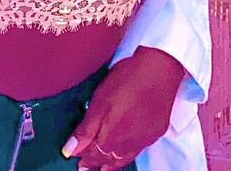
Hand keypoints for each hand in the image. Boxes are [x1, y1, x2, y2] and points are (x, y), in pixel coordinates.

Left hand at [60, 47, 185, 168]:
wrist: (160, 69)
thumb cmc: (128, 80)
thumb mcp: (100, 101)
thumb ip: (86, 129)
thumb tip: (70, 150)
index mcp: (112, 137)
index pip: (94, 154)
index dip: (84, 156)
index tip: (75, 159)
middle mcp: (129, 144)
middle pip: (109, 159)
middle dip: (96, 163)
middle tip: (86, 167)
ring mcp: (144, 139)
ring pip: (124, 158)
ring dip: (112, 162)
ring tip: (103, 167)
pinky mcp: (156, 131)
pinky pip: (138, 150)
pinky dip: (127, 154)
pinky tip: (125, 151)